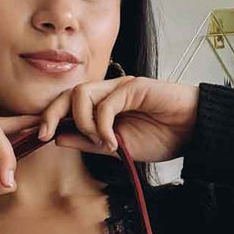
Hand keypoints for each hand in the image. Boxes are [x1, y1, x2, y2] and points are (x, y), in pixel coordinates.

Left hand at [35, 76, 199, 162]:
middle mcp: (108, 92)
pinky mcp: (135, 86)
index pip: (67, 106)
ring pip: (82, 94)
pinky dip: (103, 125)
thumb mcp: (117, 147)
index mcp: (102, 106)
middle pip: (68, 94)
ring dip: (82, 122)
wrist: (194, 131)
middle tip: (46, 135)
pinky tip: (113, 142)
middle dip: (51, 114)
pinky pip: (107, 103)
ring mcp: (120, 87)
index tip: (39, 137)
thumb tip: (58, 137)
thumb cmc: (162, 137)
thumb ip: (89, 142)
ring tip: (100, 142)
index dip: (50, 118)